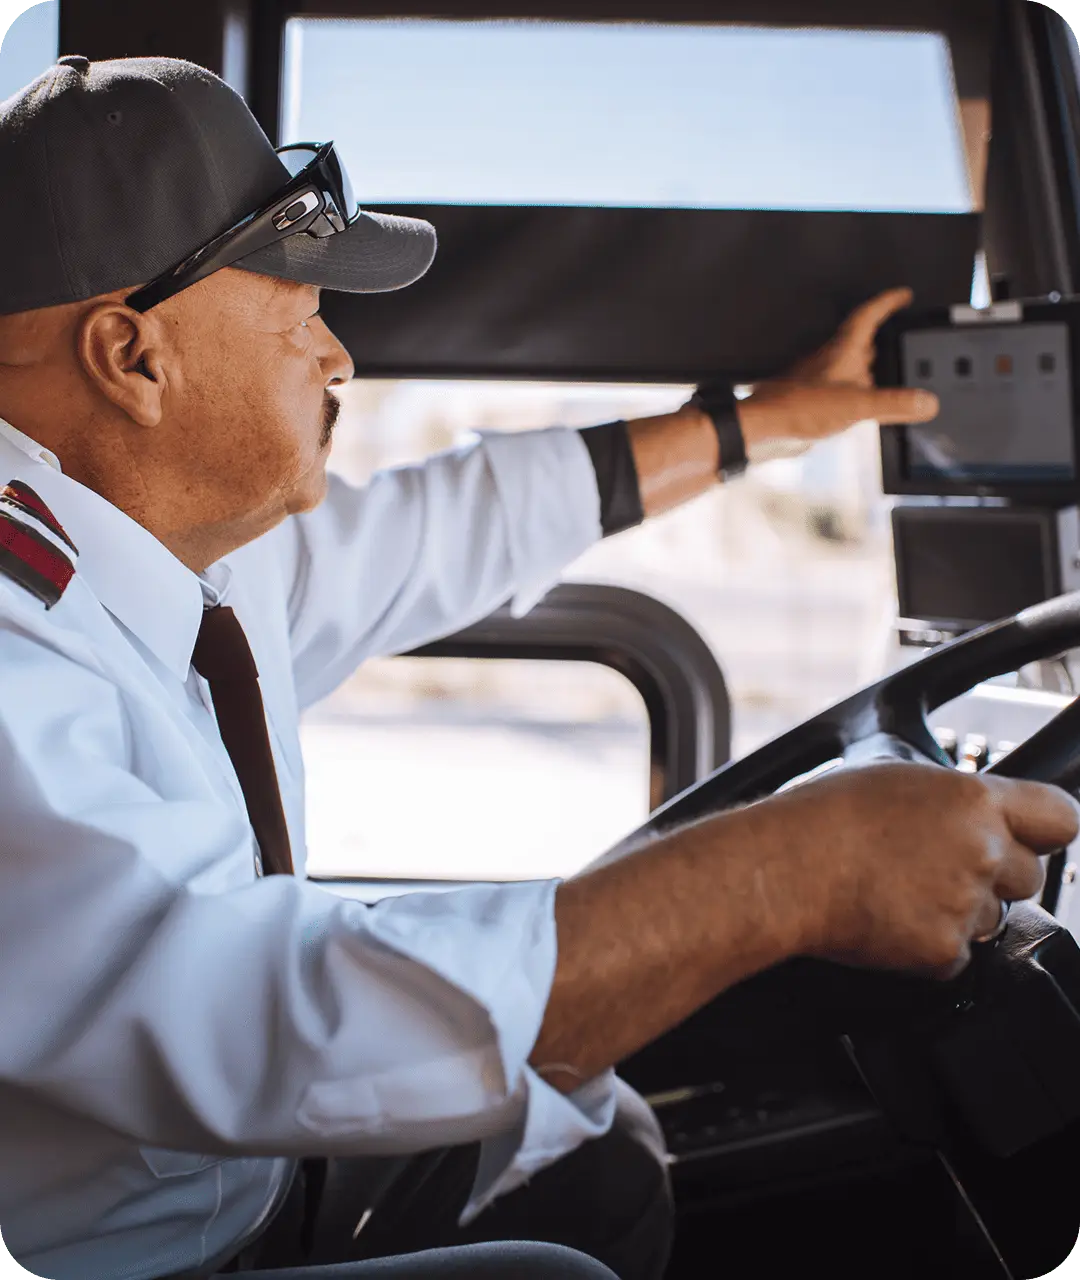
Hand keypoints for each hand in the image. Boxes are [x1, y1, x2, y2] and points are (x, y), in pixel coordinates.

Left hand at [736, 288, 940, 450]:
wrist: (763, 427)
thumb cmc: (798, 407)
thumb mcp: (855, 404)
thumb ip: (893, 403)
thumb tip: (927, 402)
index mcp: (842, 350)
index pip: (868, 315)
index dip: (886, 303)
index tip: (903, 294)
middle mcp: (831, 361)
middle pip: (861, 341)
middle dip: (882, 338)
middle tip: (902, 337)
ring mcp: (821, 381)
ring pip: (852, 368)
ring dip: (870, 370)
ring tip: (892, 378)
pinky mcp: (815, 401)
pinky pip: (843, 392)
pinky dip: (858, 394)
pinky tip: (863, 407)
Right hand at [737, 761, 1077, 979]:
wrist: (784, 868)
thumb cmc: (821, 816)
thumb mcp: (895, 777)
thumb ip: (951, 798)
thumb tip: (969, 811)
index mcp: (973, 799)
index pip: (1061, 816)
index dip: (1044, 829)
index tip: (1027, 836)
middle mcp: (981, 850)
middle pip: (1030, 875)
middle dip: (995, 876)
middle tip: (938, 869)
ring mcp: (965, 904)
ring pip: (992, 920)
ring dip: (959, 913)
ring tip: (900, 892)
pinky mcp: (942, 950)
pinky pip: (956, 958)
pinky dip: (927, 948)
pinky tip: (888, 921)